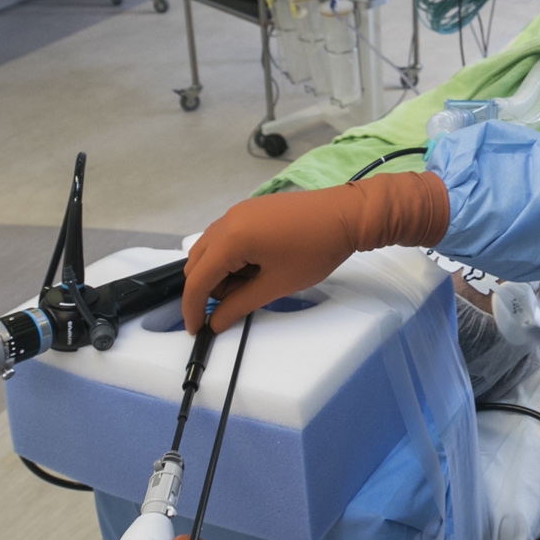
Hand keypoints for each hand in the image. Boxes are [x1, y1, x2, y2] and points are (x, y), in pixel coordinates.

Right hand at [179, 173, 448, 331]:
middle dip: (206, 289)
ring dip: (217, 272)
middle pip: (197, 263)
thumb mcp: (276, 285)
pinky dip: (228, 256)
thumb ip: (240, 305)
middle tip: (233, 306)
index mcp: (230, 239)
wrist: (346, 214)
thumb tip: (214, 323)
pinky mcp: (248, 209)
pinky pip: (224, 236)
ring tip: (249, 285)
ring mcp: (237, 211)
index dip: (193, 308)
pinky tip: (254, 267)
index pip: (197, 280)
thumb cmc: (314, 252)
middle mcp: (225, 221)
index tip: (195, 330)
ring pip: (209, 249)